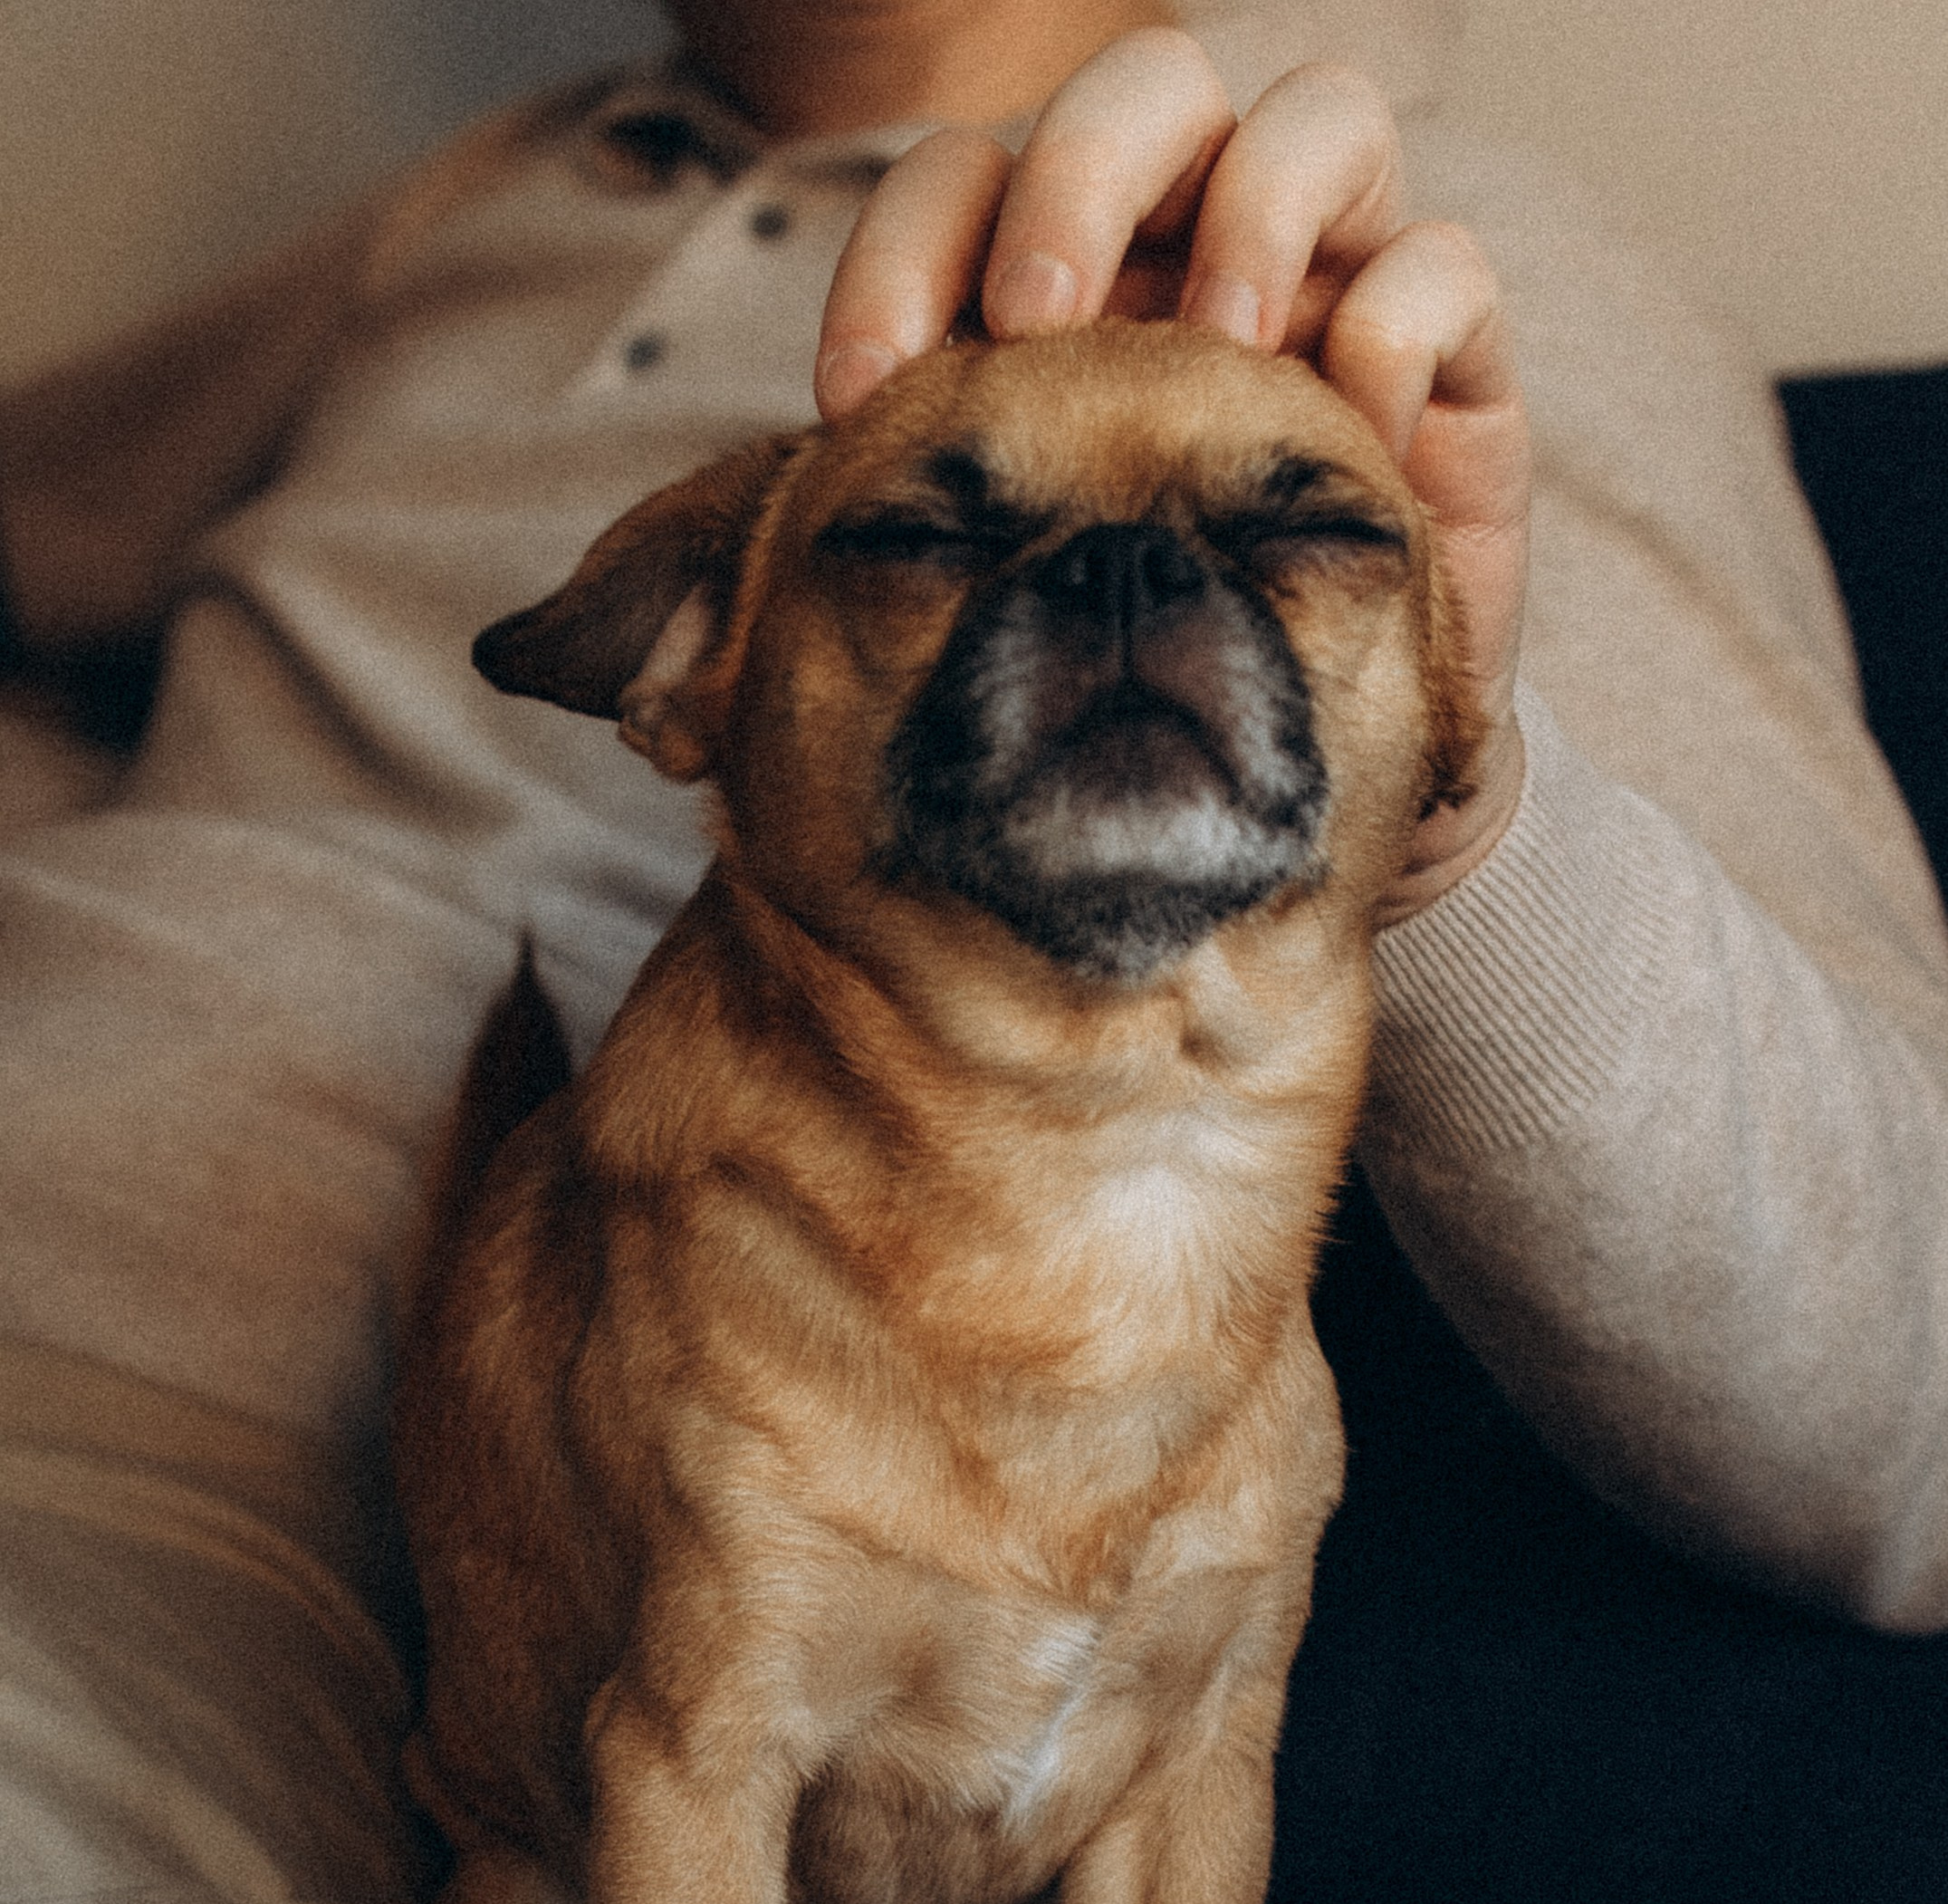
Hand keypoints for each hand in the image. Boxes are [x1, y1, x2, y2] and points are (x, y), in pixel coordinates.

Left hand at [814, 34, 1529, 918]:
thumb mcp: (913, 675)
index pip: (965, 182)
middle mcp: (1185, 278)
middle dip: (1079, 184)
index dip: (906, 247)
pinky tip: (1348, 422)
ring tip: (1214, 360)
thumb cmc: (1071, 743)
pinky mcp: (1447, 397)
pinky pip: (1447, 274)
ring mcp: (1326, 315)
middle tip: (1040, 323)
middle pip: (1149, 89)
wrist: (1259, 838)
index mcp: (1049, 314)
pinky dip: (1395, 319)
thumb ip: (779, 636)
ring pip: (1320, 123)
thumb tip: (590, 679)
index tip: (863, 394)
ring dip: (1254, 217)